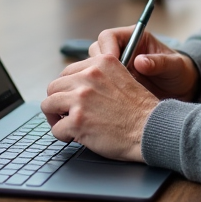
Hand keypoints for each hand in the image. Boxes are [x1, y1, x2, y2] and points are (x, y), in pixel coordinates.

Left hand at [40, 53, 158, 161]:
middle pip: (54, 86)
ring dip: (55, 117)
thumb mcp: (121, 78)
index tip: (71, 99)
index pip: (67, 72)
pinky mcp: (78, 121)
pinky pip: (56, 129)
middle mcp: (88, 76)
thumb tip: (75, 84)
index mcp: (100, 63)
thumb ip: (99, 76)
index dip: (67, 88)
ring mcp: (81, 98)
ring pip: (48, 105)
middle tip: (65, 114)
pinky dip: (62, 136)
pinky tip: (74, 138)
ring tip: (66, 126)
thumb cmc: (139, 110)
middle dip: (57, 101)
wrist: (152, 129)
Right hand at [90, 26, 199, 101]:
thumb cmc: (179, 72)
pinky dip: (101, 92)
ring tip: (114, 93)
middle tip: (110, 81)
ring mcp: (115, 68)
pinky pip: (99, 85)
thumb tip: (141, 62)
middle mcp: (120, 51)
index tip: (113, 63)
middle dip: (98, 66)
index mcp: (133, 38)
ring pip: (93, 70)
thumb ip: (159, 62)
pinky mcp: (113, 84)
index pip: (109, 37)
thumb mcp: (174, 66)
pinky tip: (112, 103)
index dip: (107, 48)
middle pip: (95, 52)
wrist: (181, 91)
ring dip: (99, 80)